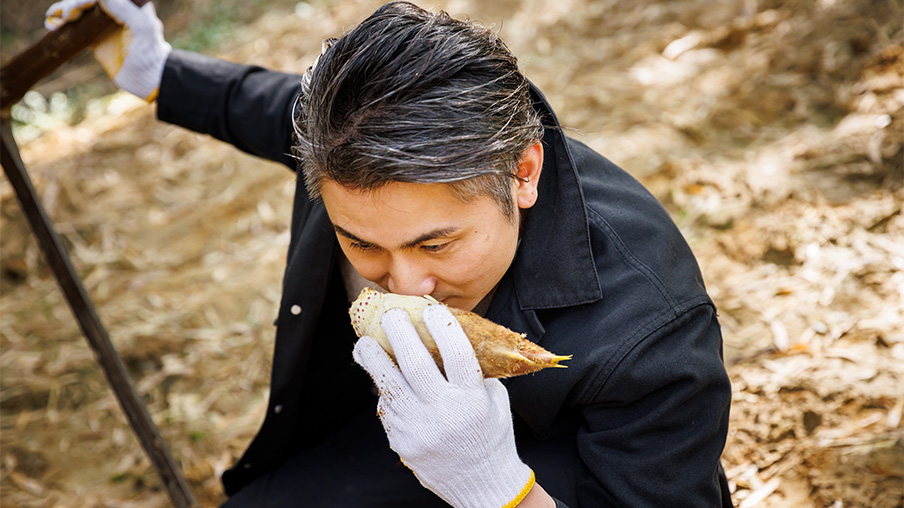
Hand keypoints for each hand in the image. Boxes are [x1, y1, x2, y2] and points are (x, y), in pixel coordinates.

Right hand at [45, 0, 170, 100]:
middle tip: (67, 16)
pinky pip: (76, 29)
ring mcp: (104, 27)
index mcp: (130, 5)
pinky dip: (63, 26)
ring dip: (64, 12)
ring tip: (52, 17)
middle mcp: (116, 13)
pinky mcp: (96, 41)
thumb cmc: (150, 53)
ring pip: (79, 13)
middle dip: (73, 5)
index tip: (83, 6)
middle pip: (88, 2)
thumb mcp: (141, 28)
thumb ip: (124, 9)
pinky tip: (52, 25)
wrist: (149, 80)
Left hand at [353, 305, 534, 507]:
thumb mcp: (494, 400)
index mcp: (473, 400)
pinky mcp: (403, 442)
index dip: (442, 328)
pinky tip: (380, 377)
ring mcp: (420, 429)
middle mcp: (445, 414)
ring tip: (364, 342)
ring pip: (389, 385)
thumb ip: (476, 372)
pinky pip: (387, 409)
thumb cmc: (490, 435)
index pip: (457, 355)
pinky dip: (383, 390)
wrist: (482, 484)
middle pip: (415, 365)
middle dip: (399, 334)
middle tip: (390, 315)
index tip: (430, 310)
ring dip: (373, 359)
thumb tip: (447, 337)